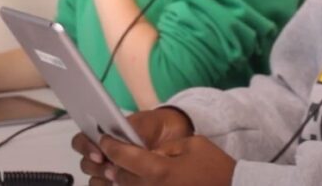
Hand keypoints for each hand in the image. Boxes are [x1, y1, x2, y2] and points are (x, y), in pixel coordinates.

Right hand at [72, 108, 195, 183]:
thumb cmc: (154, 127)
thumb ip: (131, 130)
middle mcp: (103, 153)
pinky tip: (120, 185)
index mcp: (103, 135)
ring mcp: (111, 169)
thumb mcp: (145, 123)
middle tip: (111, 169)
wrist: (172, 135)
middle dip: (96, 167)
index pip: (81, 141)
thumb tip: (122, 140)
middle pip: (86, 164)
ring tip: (117, 178)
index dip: (86, 148)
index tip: (100, 154)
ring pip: (95, 179)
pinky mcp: (120, 181)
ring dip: (103, 180)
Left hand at [100, 134, 235, 185]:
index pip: (124, 157)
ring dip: (121, 180)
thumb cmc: (215, 167)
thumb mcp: (191, 145)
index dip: (111, 146)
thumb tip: (148, 154)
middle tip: (108, 154)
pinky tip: (135, 180)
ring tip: (118, 170)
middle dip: (114, 164)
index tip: (105, 140)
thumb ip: (165, 148)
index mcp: (159, 169)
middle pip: (121, 176)